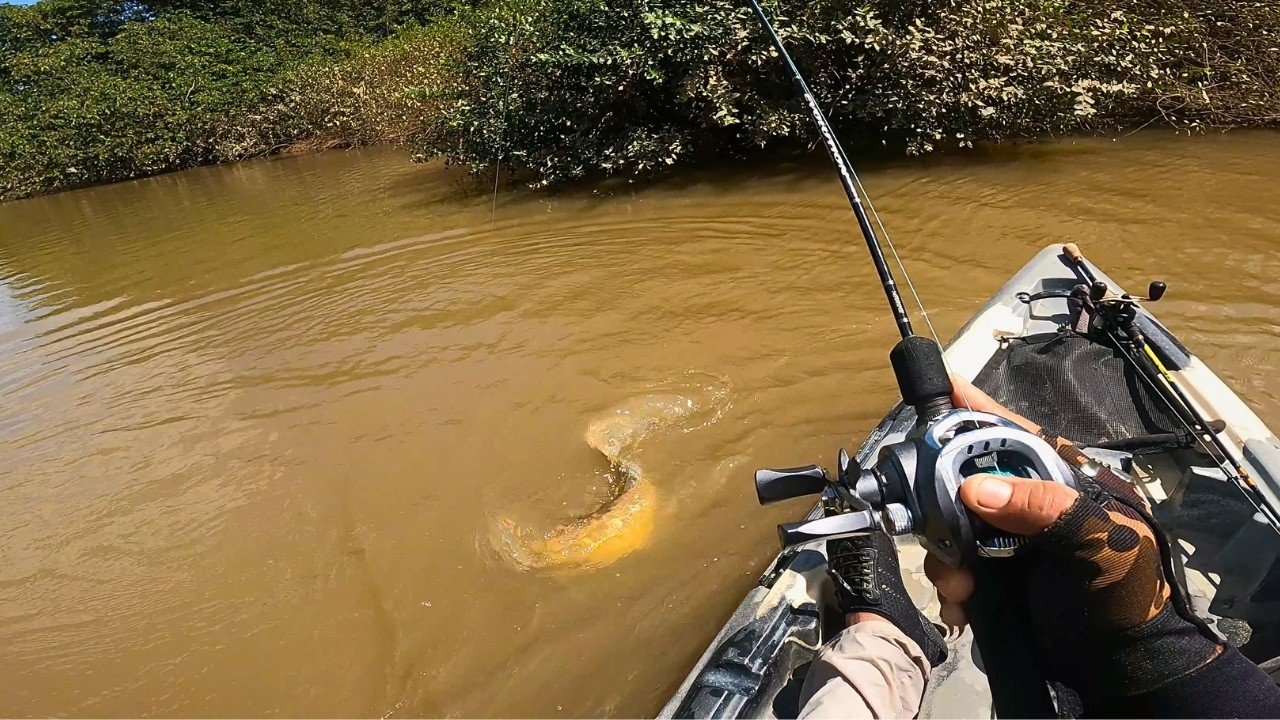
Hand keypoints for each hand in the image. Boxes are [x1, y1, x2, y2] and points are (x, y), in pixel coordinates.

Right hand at [927, 377, 1219, 700]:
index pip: (1020, 436)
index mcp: (1066, 485)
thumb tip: (973, 489)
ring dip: (946, 558)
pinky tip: (961, 607)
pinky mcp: (996, 583)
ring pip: (954, 530)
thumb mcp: (1102, 543)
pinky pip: (956, 573)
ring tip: (961, 588)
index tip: (946, 388)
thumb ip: (1044, 508)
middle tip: (938, 533)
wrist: (1129, 670)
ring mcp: (1011, 546)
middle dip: (945, 504)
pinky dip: (951, 590)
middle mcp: (1032, 508)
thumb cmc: (1129, 597)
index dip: (982, 412)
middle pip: (969, 480)